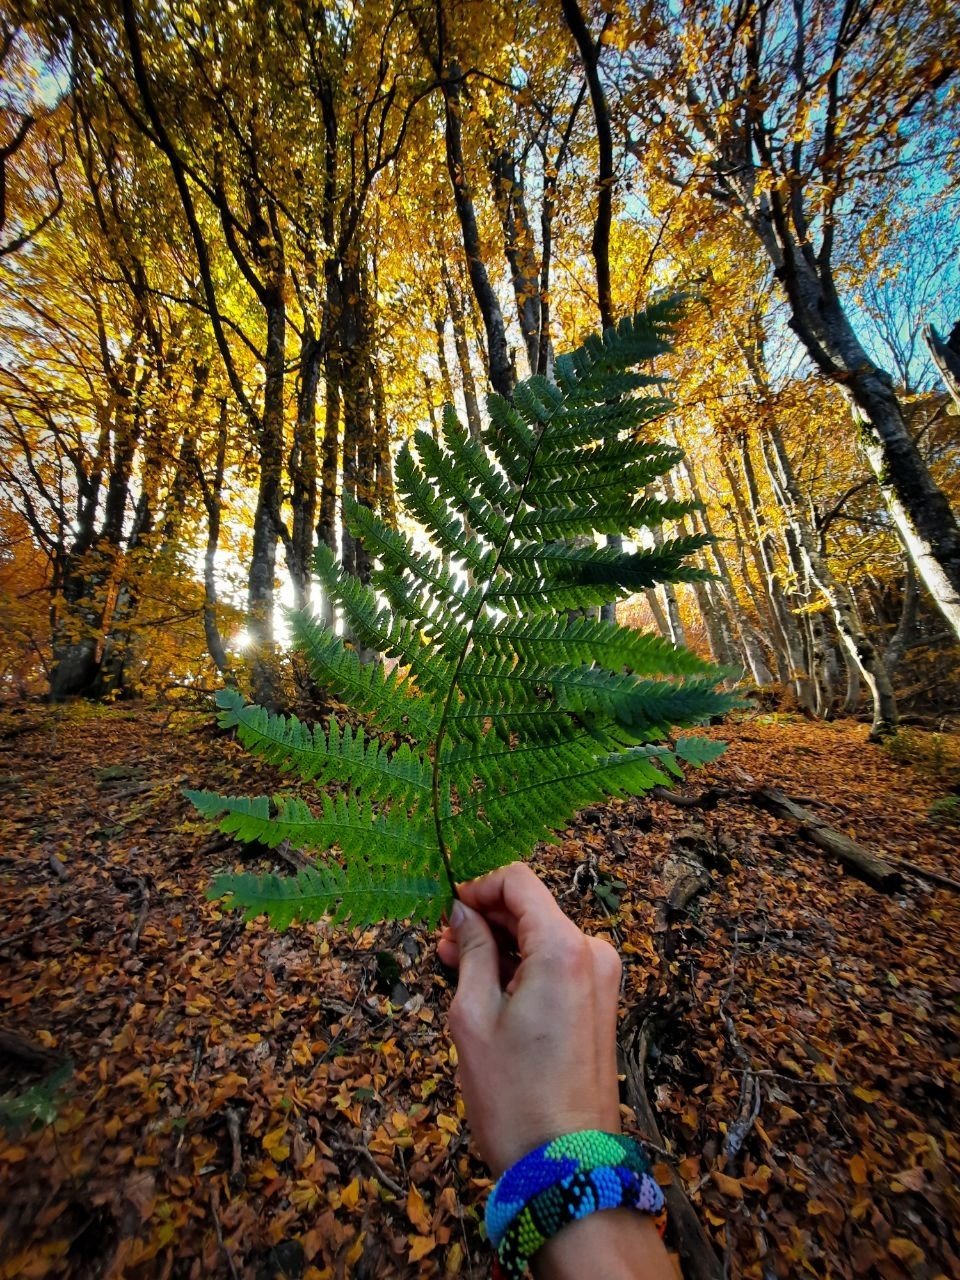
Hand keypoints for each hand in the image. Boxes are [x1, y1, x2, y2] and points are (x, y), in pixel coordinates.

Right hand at [437, 862, 622, 1175]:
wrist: (566, 1165)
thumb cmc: (514, 1095)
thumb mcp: (474, 1016)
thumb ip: (472, 951)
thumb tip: (462, 914)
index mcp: (563, 947)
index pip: (519, 882)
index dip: (478, 887)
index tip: (446, 909)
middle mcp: (592, 953)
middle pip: (533, 908)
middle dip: (487, 918)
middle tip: (443, 945)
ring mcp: (601, 980)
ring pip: (543, 937)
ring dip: (502, 945)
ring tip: (457, 968)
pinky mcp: (601, 1004)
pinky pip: (556, 966)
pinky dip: (523, 967)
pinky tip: (488, 988)